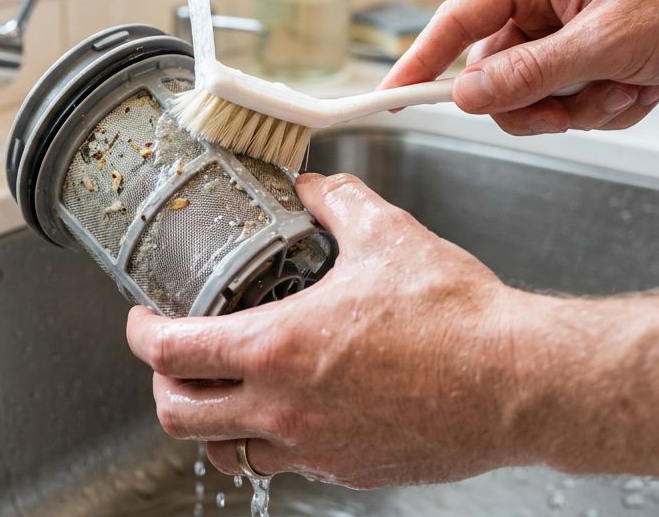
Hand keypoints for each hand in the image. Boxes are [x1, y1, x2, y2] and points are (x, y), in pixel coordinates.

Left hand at [125, 173, 545, 488]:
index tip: (144, 321)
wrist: (517, 383)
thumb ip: (338, 204)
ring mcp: (316, 447)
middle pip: (179, 418)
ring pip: (230, 451)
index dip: (141, 334)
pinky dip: (275, 438)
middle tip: (175, 361)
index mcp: (277, 348)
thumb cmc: (458, 319)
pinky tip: (298, 408)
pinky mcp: (351, 470)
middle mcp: (284, 408)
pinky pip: (290, 463)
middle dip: (164, 387)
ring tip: (229, 391)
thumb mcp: (388, 235)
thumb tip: (314, 187)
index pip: (171, 352)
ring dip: (216, 422)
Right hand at [381, 0, 658, 134]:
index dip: (419, 63)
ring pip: (536, 99)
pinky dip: (607, 109)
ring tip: (623, 87)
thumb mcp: (604, 41)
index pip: (456, 22)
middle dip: (532, 103)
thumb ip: (529, 73)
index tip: (390, 100)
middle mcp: (546, 4)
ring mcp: (571, 37)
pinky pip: (575, 107)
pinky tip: (643, 87)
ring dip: (579, 108)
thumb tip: (467, 96)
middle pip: (495, 75)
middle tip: (565, 109)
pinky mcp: (598, 65)